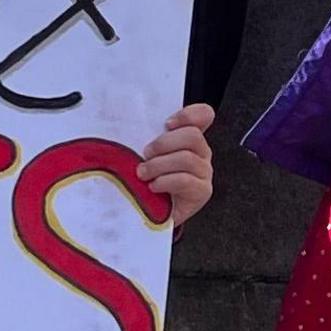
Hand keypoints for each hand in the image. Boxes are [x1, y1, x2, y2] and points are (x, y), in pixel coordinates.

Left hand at [137, 104, 216, 227]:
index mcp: (190, 138)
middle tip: (145, 154)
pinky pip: (185, 180)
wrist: (151, 215)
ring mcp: (204, 172)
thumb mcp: (146, 156)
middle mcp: (202, 153)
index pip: (204, 115)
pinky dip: (165, 182)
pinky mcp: (202, 192)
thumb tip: (126, 122)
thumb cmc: (146, 181)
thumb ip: (147, 139)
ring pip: (187, 158)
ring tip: (143, 173)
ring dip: (159, 165)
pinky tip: (153, 187)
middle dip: (164, 143)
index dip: (188, 115)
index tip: (167, 124)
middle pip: (192, 135)